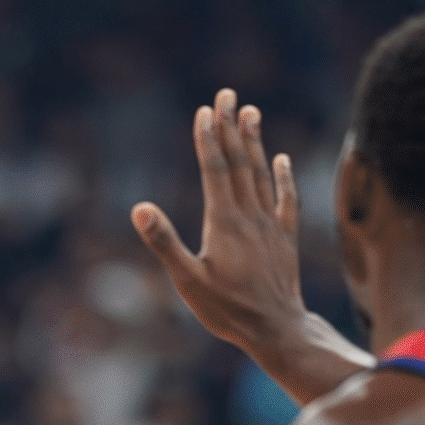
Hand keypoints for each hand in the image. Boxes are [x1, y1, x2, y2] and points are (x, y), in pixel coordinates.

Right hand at [134, 90, 370, 405]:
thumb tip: (139, 208)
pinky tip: (280, 159)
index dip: (208, 138)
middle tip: (226, 94)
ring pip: (261, 174)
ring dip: (254, 142)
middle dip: (230, 126)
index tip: (204, 111)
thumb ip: (164, 242)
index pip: (215, 169)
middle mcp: (250, 216)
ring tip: (251, 112)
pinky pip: (286, 200)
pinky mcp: (285, 239)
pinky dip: (282, 177)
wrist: (278, 330)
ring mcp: (270, 225)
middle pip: (239, 162)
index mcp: (224, 222)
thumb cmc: (228, 309)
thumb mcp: (188, 280)